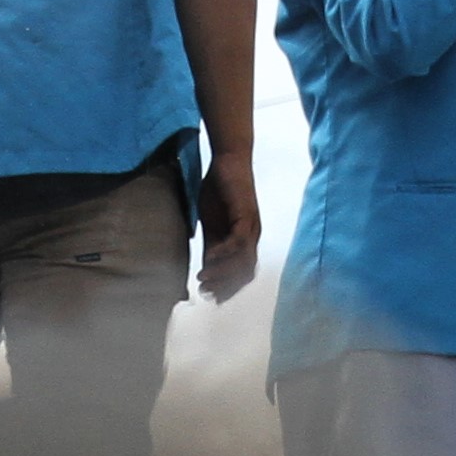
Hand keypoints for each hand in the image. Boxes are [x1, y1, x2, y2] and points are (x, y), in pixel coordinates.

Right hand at [194, 154, 261, 303]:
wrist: (228, 159)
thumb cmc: (219, 189)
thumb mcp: (211, 223)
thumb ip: (211, 245)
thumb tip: (205, 267)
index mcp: (244, 240)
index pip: (242, 273)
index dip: (228, 288)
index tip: (209, 296)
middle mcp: (252, 236)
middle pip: (246, 272)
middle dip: (225, 286)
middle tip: (205, 291)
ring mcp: (251, 226)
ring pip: (244, 261)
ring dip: (223, 274)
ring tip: (203, 278)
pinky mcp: (246, 215)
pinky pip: (239, 242)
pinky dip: (224, 254)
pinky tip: (209, 258)